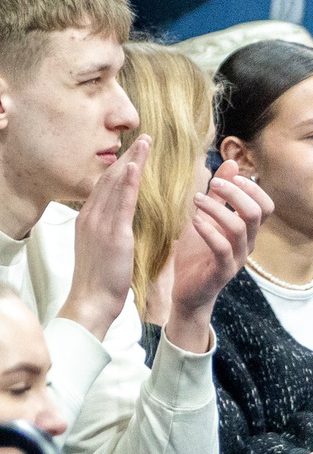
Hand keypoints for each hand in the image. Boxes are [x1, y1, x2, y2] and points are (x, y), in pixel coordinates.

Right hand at [61, 134, 144, 340]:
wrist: (91, 300)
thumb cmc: (99, 279)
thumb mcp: (100, 248)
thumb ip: (107, 229)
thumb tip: (119, 219)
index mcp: (87, 219)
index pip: (103, 185)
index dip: (119, 165)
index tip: (133, 151)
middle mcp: (90, 216)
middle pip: (108, 178)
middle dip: (126, 156)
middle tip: (142, 137)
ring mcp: (99, 224)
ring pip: (114, 184)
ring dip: (130, 160)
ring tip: (144, 143)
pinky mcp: (112, 234)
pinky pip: (120, 203)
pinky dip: (127, 182)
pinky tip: (135, 166)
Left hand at [164, 163, 270, 351]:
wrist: (187, 290)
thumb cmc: (197, 252)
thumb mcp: (207, 217)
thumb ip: (220, 194)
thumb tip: (232, 163)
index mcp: (246, 231)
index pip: (266, 206)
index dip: (252, 188)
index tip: (229, 176)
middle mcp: (247, 244)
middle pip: (257, 213)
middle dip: (236, 193)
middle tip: (212, 184)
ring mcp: (236, 259)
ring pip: (240, 228)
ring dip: (218, 208)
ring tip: (196, 200)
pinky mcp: (221, 272)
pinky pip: (223, 249)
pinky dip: (209, 230)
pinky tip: (194, 220)